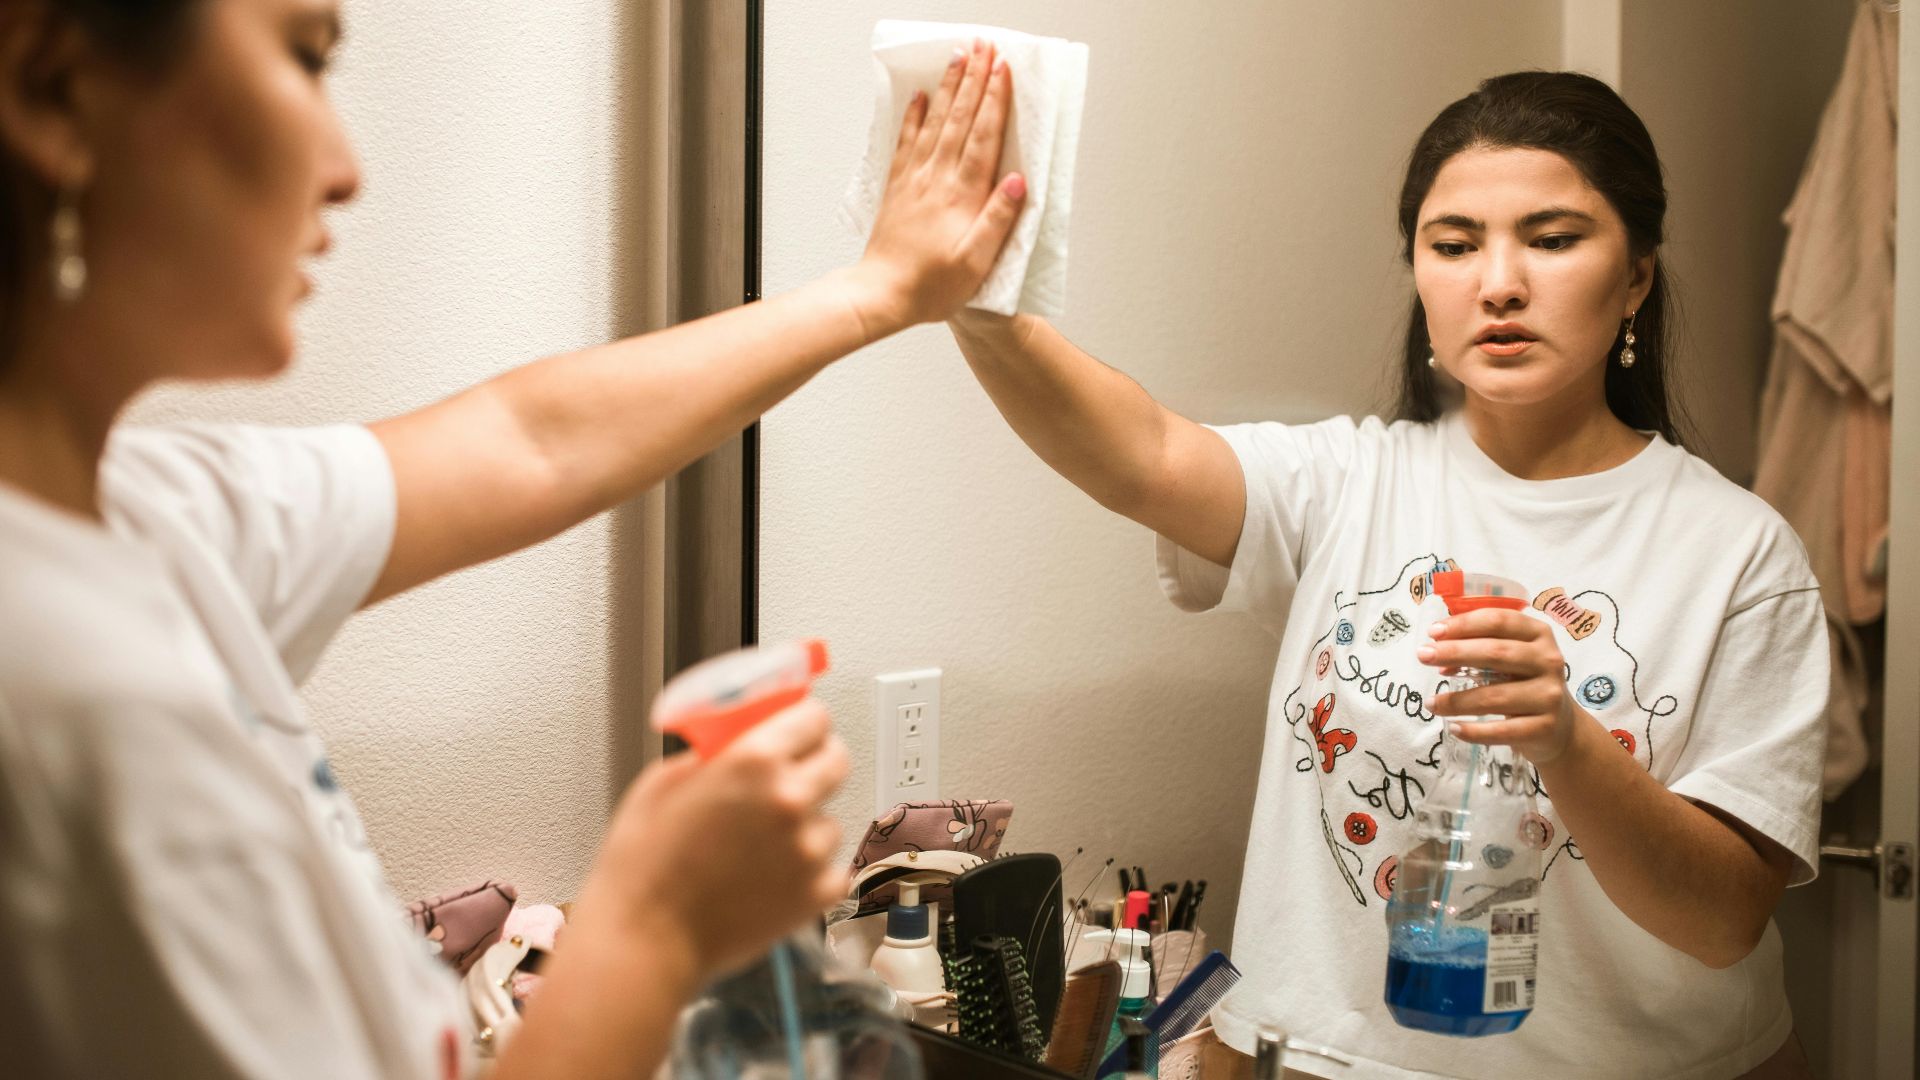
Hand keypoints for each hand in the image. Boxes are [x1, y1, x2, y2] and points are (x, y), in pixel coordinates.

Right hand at [576, 700, 849, 978]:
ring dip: (806, 827)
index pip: (813, 718)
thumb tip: (734, 744)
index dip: (803, 725)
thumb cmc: (642, 867)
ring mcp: (809, 849)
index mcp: (754, 761)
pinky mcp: (817, 893)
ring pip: (829, 820)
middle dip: (814, 766)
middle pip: (836, 761)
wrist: (644, 941)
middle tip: (786, 783)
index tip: (796, 733)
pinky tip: (769, 879)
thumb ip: (712, 755)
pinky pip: (830, 868)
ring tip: (759, 849)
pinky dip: (809, 872)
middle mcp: (791, 798)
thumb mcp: (663, 782)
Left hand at [841, 38, 1026, 336]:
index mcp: (962, 194)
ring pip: (934, 121)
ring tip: (959, 57)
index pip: (983, 136)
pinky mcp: (899, 186)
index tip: (1003, 68)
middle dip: (974, 78)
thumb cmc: (932, 285)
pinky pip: (907, 140)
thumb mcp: (977, 261)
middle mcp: (937, 178)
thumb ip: (998, 218)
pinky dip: (914, 115)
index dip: (994, 99)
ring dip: (948, 87)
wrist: (881, 294)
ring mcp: (915, 178)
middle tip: (984, 46)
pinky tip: (920, 96)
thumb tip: (1018, 180)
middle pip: (960, 118)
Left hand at [1419, 610, 1581, 763]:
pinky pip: (1502, 731)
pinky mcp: (1544, 727)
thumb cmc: (1524, 683)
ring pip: (1495, 696)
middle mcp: (1549, 661)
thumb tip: (1437, 650)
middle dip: (1454, 653)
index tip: (1433, 632)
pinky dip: (1474, 731)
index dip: (1464, 624)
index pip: (1499, 621)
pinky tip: (1454, 728)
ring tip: (1431, 703)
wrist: (1560, 726)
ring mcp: (1549, 696)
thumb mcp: (1511, 657)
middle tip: (1422, 656)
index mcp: (1539, 634)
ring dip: (1456, 700)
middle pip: (1496, 653)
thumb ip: (1480, 646)